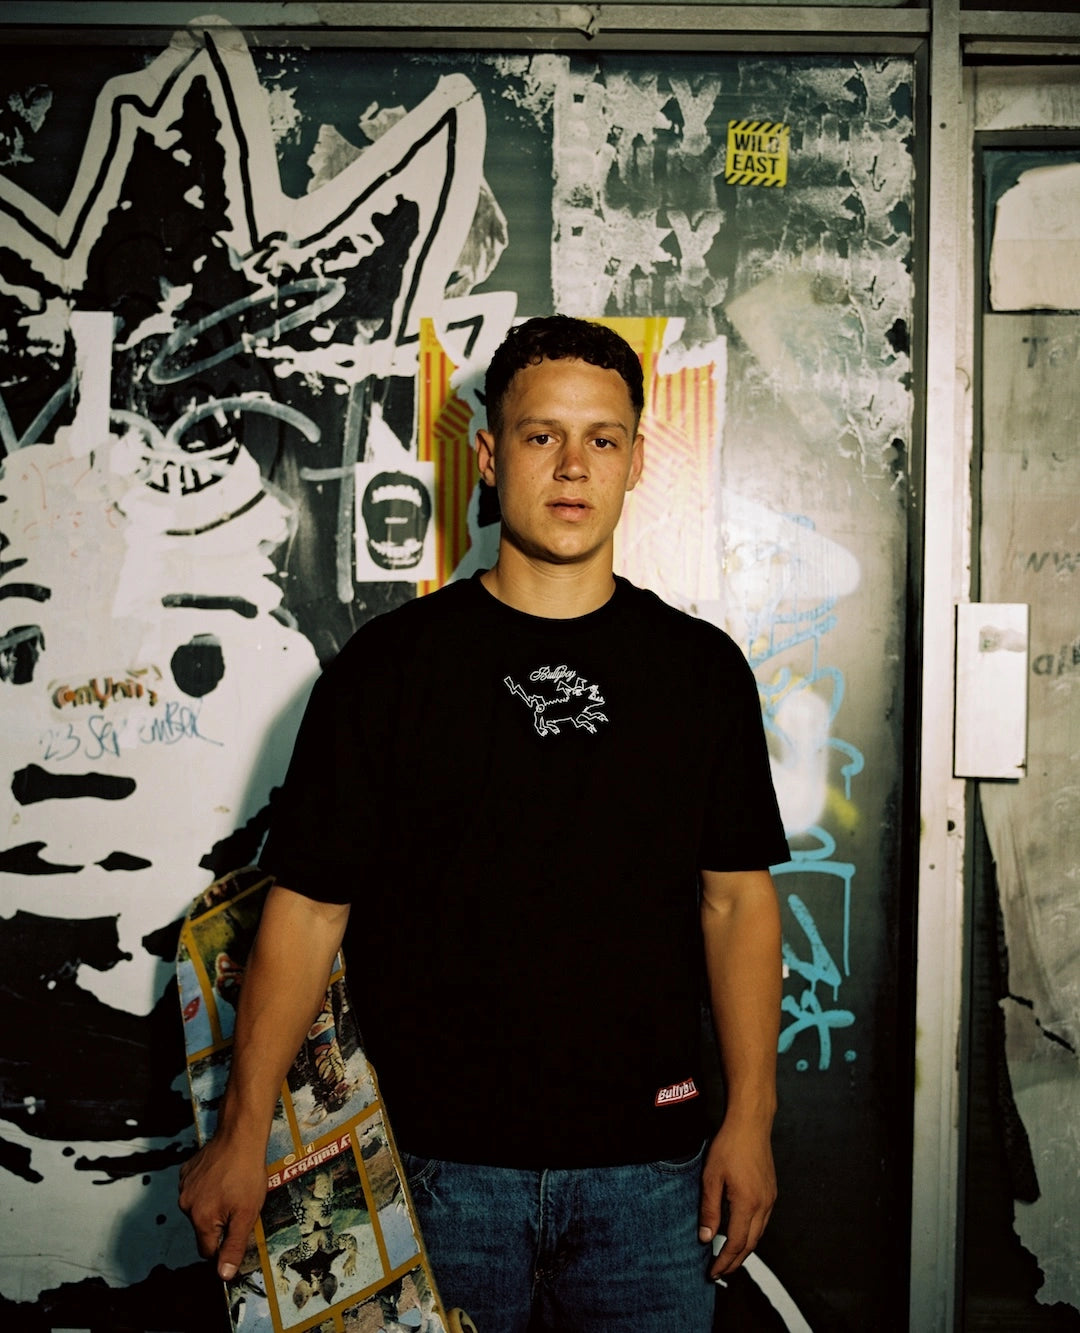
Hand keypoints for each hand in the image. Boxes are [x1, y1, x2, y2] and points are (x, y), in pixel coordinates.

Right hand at [178, 1132, 266, 1280]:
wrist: (240, 1135)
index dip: (225, 1245)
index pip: (208, 1250)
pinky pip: (195, 1190)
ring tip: (231, 1186)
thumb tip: (224, 1275)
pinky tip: (222, 1176)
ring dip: (213, 1205)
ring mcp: (184, 1187)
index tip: (238, 1231)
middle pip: (203, 1229)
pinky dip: (207, 1188)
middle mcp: (186, 1205)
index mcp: (200, 1219)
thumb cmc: (246, 1173)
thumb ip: (234, 1246)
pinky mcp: (186, 1172)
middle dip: (220, 1223)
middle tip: (238, 1204)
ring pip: (199, 1209)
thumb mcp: (247, 1214)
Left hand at [697, 1116, 776, 1278]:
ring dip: (744, 1250)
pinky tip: (741, 1234)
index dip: (724, 1261)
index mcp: (747, 1204)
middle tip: (720, 1272)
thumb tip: (706, 1237)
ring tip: (729, 1258)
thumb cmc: (729, 1146)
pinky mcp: (771, 1192)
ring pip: (758, 1234)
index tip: (712, 1272)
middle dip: (734, 1262)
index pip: (735, 1243)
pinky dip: (751, 1234)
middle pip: (750, 1244)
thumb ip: (709, 1210)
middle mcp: (763, 1205)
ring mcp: (770, 1199)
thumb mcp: (711, 1177)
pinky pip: (763, 1221)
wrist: (751, 1124)